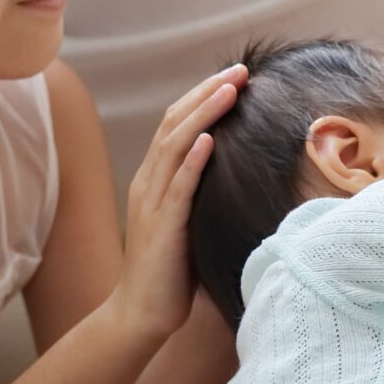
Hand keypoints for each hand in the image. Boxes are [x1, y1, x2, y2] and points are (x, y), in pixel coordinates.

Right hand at [109, 64, 244, 340]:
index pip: (177, 124)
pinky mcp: (161, 229)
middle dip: (208, 92)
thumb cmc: (172, 273)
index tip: (236, 76)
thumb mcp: (192, 223)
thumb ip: (205, 196)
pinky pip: (177, 188)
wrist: (140, 314)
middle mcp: (149, 183)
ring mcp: (152, 204)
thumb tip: (243, 174)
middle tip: (240, 68)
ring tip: (230, 88)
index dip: (203, 96)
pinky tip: (210, 139)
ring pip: (176, 146)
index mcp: (155, 180)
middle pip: (175, 123)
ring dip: (204, 114)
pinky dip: (193, 160)